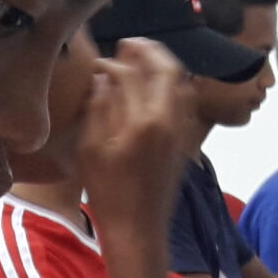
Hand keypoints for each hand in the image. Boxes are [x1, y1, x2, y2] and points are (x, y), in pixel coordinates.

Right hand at [81, 39, 194, 235]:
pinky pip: (185, 101)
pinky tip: (153, 89)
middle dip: (148, 51)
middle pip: (167, 67)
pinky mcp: (185, 141)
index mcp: (143, 120)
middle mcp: (169, 119)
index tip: (99, 62)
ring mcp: (181, 130)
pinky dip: (172, 85)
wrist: (139, 230)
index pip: (131, 73)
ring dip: (163, 66)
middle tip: (128, 46)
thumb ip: (98, 109)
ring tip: (141, 62)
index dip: (113, 62)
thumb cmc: (108, 194)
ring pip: (181, 82)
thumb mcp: (91, 150)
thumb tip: (102, 80)